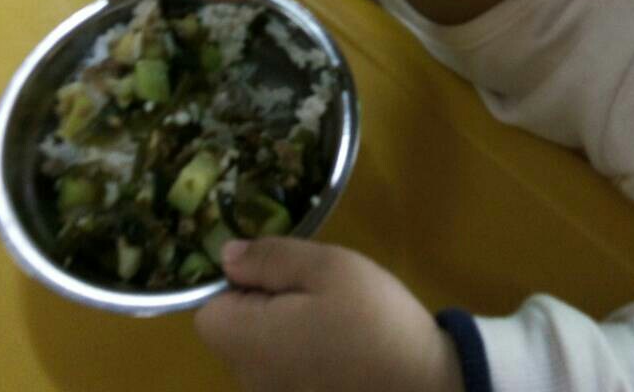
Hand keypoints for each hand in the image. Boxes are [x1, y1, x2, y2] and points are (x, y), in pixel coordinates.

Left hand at [195, 238, 464, 391]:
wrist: (426, 385)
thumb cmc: (373, 319)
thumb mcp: (327, 267)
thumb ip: (270, 258)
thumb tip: (225, 256)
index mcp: (247, 342)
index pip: (207, 309)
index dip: (237, 283)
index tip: (279, 273)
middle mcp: (249, 380)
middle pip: (231, 331)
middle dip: (261, 304)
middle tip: (314, 288)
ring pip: (258, 351)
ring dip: (282, 328)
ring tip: (331, 315)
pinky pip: (282, 370)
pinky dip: (301, 354)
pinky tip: (338, 345)